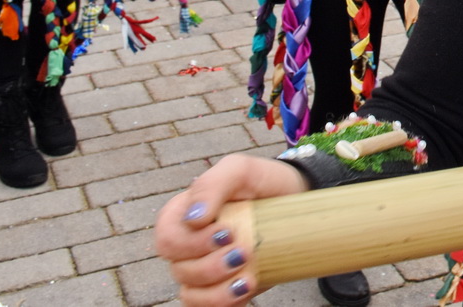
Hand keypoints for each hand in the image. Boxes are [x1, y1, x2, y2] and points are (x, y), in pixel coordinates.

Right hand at [155, 153, 309, 305]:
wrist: (296, 198)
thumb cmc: (262, 181)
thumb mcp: (239, 170)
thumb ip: (211, 185)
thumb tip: (192, 219)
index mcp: (182, 217)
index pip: (167, 240)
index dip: (190, 244)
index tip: (227, 232)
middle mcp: (188, 246)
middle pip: (180, 270)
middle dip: (210, 267)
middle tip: (243, 253)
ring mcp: (205, 270)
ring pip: (192, 294)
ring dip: (218, 292)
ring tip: (248, 280)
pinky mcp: (224, 286)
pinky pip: (209, 306)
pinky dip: (224, 303)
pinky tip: (245, 290)